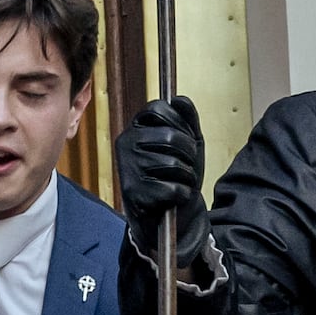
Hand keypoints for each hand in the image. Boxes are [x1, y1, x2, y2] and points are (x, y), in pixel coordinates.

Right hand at [117, 94, 205, 226]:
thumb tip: (180, 99)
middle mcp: (126, 143)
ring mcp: (128, 167)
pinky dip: (182, 194)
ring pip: (174, 164)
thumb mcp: (185, 142)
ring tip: (178, 181)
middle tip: (186, 164)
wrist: (164, 215)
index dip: (179, 122)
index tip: (185, 136)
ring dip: (187, 176)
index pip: (158, 108)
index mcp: (136, 128)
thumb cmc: (173, 175)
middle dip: (189, 153)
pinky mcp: (134, 191)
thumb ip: (186, 118)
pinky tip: (174, 196)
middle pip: (170, 136)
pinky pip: (173, 188)